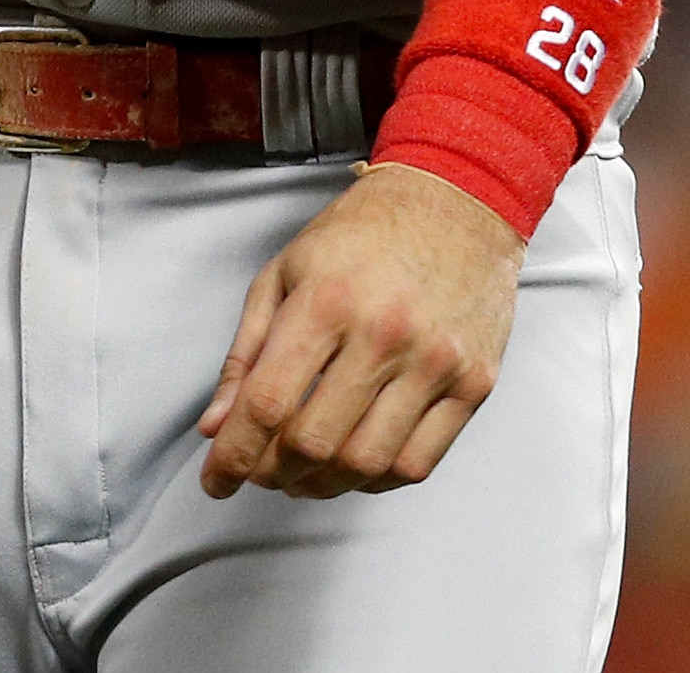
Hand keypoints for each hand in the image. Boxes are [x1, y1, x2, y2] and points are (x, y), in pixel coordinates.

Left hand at [198, 163, 521, 497]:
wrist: (457, 202)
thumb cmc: (364, 234)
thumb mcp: (284, 273)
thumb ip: (245, 354)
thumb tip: (216, 426)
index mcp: (326, 302)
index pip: (268, 403)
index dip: (233, 454)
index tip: (215, 480)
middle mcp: (384, 336)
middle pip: (315, 442)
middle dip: (273, 473)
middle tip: (259, 472)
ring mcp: (435, 364)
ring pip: (366, 464)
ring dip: (322, 485)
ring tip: (301, 475)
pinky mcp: (474, 384)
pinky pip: (418, 463)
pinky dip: (375, 480)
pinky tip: (353, 466)